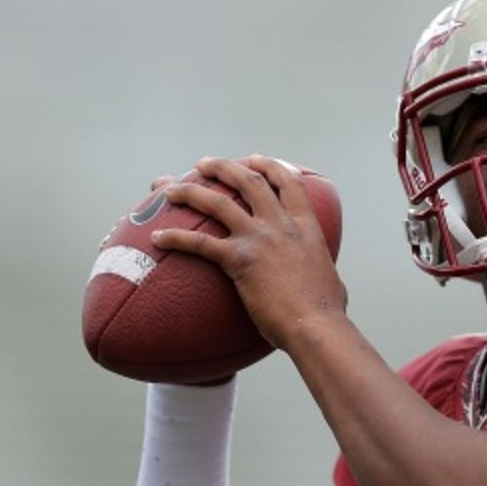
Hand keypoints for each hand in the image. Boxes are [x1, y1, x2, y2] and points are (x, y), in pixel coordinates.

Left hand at [151, 155, 346, 350]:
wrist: (316, 325)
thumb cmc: (326, 312)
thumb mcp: (330, 278)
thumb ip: (320, 269)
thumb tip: (325, 281)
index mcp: (306, 227)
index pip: (289, 183)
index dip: (270, 167)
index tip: (255, 160)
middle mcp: (281, 225)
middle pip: (249, 182)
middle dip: (224, 167)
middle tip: (204, 164)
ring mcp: (259, 240)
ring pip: (219, 203)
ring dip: (191, 191)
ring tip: (170, 189)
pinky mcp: (239, 260)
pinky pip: (200, 242)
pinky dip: (175, 237)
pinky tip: (156, 237)